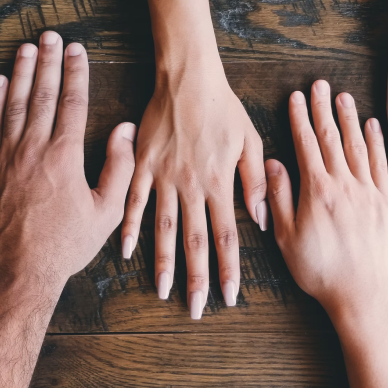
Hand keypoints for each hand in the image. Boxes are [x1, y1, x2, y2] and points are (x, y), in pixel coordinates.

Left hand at [0, 32, 136, 286]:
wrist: (16, 272)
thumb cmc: (64, 245)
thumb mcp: (105, 212)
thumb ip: (119, 167)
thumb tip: (124, 130)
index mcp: (64, 156)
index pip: (71, 102)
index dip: (75, 72)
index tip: (78, 49)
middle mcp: (32, 149)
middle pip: (41, 94)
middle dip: (48, 61)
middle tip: (50, 35)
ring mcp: (3, 157)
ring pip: (13, 104)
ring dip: (21, 72)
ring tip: (26, 47)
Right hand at [121, 54, 266, 318]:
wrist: (188, 78)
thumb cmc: (223, 108)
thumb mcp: (250, 141)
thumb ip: (255, 181)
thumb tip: (262, 220)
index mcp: (219, 182)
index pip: (226, 236)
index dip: (229, 269)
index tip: (229, 296)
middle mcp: (191, 186)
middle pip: (195, 240)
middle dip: (197, 278)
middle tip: (196, 308)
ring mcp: (164, 177)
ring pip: (163, 228)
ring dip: (163, 262)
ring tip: (162, 290)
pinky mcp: (143, 165)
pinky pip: (134, 201)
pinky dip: (130, 227)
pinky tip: (126, 250)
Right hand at [265, 81, 387, 323]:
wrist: (363, 296)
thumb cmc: (320, 271)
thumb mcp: (287, 238)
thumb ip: (279, 197)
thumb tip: (272, 163)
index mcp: (318, 191)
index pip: (307, 145)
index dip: (300, 118)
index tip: (296, 97)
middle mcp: (345, 185)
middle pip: (332, 138)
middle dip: (323, 109)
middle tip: (320, 84)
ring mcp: (369, 192)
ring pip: (358, 146)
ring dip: (349, 119)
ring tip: (343, 96)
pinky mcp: (385, 204)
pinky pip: (382, 164)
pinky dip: (377, 142)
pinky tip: (373, 126)